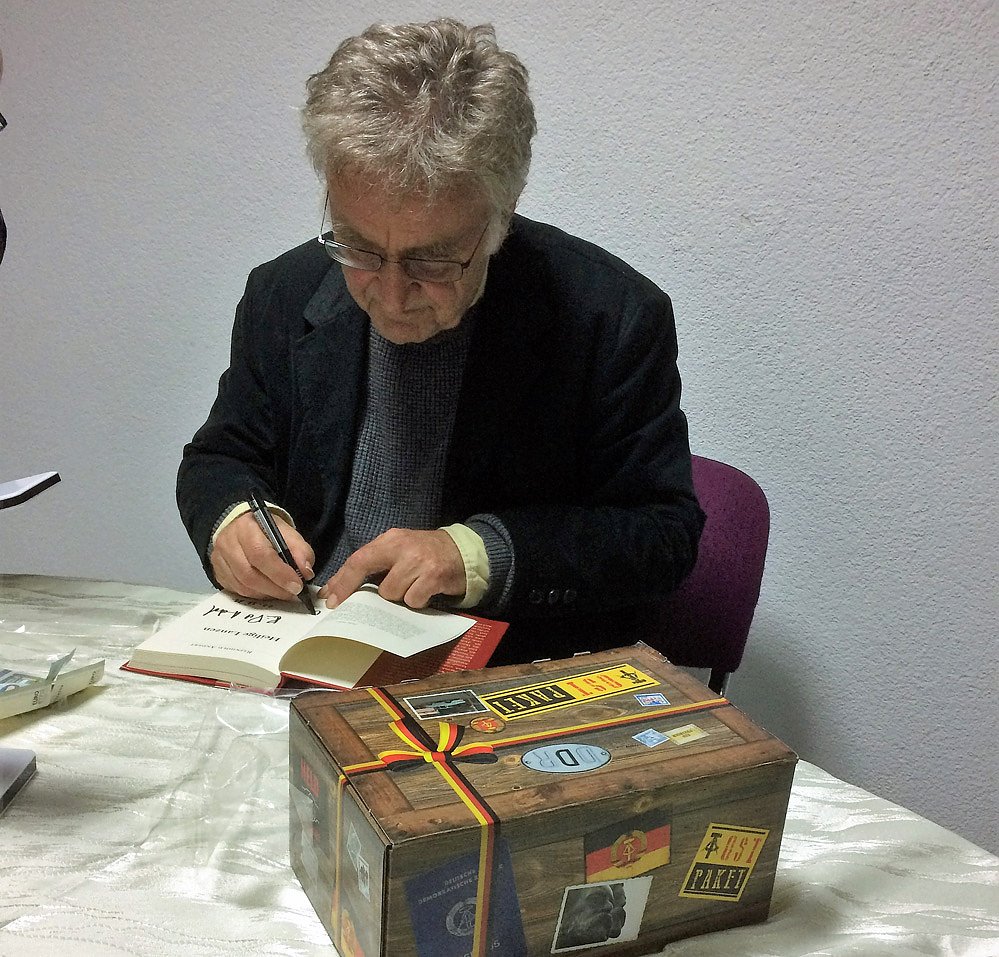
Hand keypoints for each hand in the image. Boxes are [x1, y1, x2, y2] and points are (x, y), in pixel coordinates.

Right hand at [211, 510, 314, 600]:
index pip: (260, 554)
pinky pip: (237, 591)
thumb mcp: (286, 531)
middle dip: (275, 588)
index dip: (280, 573)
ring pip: (243, 586)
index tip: (297, 585)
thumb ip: (299, 549)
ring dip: (267, 593)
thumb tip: (306, 572)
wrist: (241, 527)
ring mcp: (219, 560)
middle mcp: (227, 543)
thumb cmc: (265, 530)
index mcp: (246, 527)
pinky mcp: (218, 573)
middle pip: (249, 574)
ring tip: (283, 592)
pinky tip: (269, 591)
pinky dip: (256, 595)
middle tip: (293, 593)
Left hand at [319, 528, 464, 609]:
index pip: (358, 559)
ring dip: (399, 597)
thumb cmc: (427, 554)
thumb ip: (375, 564)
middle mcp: (403, 547)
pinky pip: (413, 600)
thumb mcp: (400, 550)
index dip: (341, 581)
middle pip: (370, 575)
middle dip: (362, 593)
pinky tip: (425, 593)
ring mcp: (419, 562)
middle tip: (360, 604)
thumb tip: (340, 588)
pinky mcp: (434, 576)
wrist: (464, 552)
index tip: (330, 599)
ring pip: (391, 593)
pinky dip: (417, 601)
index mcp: (391, 539)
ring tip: (412, 588)